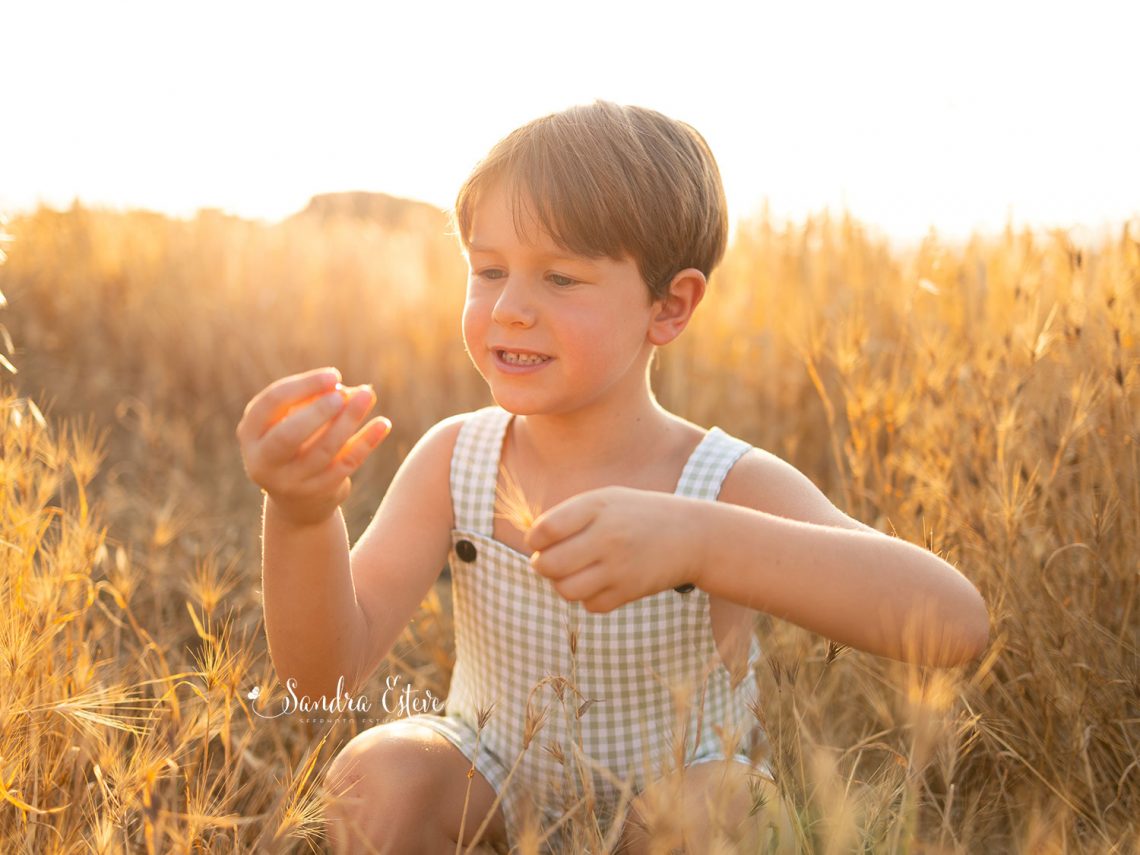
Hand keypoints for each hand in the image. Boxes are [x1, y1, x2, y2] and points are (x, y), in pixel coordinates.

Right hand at [235, 367, 391, 526]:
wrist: (298, 502)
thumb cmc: (295, 443)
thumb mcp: (293, 419)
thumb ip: (313, 401)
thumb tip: (349, 391)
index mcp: (250, 433)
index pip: (272, 403)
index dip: (304, 386)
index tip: (334, 375)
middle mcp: (263, 461)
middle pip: (289, 435)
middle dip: (318, 411)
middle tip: (343, 393)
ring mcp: (291, 482)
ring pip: (323, 450)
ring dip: (348, 420)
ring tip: (368, 395)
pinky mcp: (319, 492)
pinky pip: (346, 464)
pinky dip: (366, 442)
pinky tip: (383, 423)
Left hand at [523, 486, 706, 612]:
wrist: (692, 535)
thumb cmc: (639, 515)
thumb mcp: (607, 499)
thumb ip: (570, 515)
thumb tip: (533, 542)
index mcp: (597, 507)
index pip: (545, 530)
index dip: (534, 540)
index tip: (540, 541)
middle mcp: (607, 537)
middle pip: (549, 565)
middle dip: (542, 565)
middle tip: (550, 561)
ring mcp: (619, 567)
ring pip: (566, 590)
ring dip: (562, 584)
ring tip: (572, 573)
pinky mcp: (629, 592)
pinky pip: (590, 605)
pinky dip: (588, 598)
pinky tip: (599, 582)